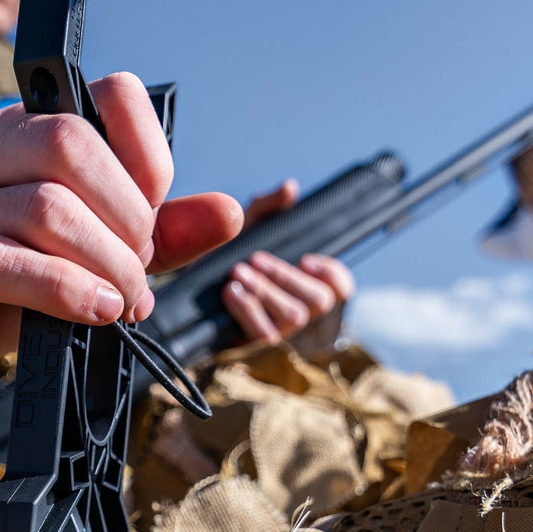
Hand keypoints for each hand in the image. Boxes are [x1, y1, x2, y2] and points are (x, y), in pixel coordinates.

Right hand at [0, 73, 242, 391]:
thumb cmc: (12, 287)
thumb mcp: (95, 255)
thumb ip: (159, 231)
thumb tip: (230, 210)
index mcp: (22, 131)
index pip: (103, 100)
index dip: (148, 158)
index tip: (155, 220)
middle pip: (72, 147)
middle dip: (127, 217)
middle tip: (137, 271)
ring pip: (44, 208)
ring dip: (104, 263)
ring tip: (120, 301)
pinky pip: (2, 260)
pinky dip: (63, 288)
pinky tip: (93, 311)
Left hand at [223, 177, 354, 344]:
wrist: (191, 285)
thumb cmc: (229, 255)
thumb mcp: (247, 226)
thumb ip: (269, 207)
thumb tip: (289, 188)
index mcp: (306, 282)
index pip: (342, 287)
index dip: (333, 274)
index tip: (306, 259)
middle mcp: (299, 308)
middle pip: (319, 301)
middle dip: (287, 277)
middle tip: (256, 259)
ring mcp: (280, 329)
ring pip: (294, 317)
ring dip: (266, 291)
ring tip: (238, 272)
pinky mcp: (254, 343)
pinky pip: (264, 333)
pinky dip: (247, 310)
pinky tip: (230, 292)